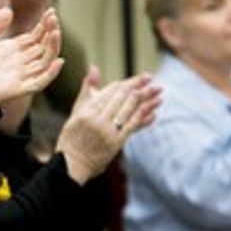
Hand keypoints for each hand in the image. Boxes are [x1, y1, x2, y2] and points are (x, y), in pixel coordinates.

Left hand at [0, 7, 63, 109]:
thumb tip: (9, 11)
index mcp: (11, 51)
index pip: (36, 38)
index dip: (45, 26)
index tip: (50, 11)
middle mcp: (18, 63)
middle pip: (43, 48)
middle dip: (51, 32)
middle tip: (53, 17)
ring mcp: (18, 76)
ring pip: (45, 63)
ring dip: (53, 48)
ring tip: (55, 32)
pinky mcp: (16, 89)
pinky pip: (38, 83)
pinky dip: (50, 74)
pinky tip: (58, 60)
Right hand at [58, 67, 161, 183]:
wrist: (73, 163)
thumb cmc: (72, 135)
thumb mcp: (76, 111)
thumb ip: (87, 89)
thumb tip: (94, 68)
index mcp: (85, 111)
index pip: (110, 92)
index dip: (127, 83)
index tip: (142, 77)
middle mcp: (96, 120)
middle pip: (122, 99)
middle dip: (139, 87)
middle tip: (152, 80)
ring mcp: (107, 132)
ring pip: (129, 110)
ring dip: (146, 100)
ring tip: (158, 91)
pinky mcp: (116, 143)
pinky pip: (132, 126)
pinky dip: (144, 117)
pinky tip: (154, 110)